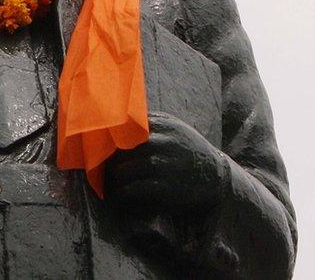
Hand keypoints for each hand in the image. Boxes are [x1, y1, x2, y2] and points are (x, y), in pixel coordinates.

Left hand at [105, 112, 229, 211]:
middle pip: (120, 148)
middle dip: (106, 160)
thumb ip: (149, 123)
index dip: (107, 137)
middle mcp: (162, 142)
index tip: (96, 145)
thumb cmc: (188, 151)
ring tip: (106, 183)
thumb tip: (113, 119)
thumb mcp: (174, 129)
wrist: (217, 177)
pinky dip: (122, 193)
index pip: (124, 125)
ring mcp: (163, 164)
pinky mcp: (165, 187)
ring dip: (111, 179)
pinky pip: (133, 189)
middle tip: (97, 168)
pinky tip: (118, 195)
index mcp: (163, 124)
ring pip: (123, 169)